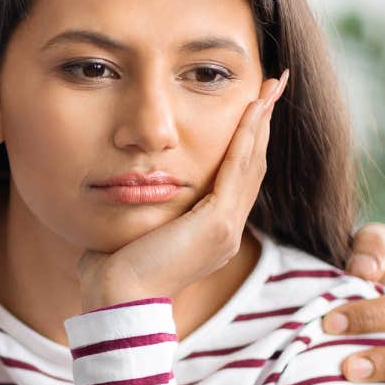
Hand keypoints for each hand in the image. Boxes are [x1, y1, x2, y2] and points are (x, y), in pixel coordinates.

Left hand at [76, 70, 288, 310]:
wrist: (116, 299)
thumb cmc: (112, 270)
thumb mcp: (135, 228)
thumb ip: (142, 207)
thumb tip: (126, 186)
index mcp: (211, 234)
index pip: (235, 178)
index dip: (247, 141)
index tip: (252, 108)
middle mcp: (226, 231)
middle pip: (252, 165)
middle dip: (263, 123)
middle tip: (273, 86)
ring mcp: (226, 229)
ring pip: (251, 163)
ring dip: (261, 121)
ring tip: (271, 86)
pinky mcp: (217, 225)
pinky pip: (237, 169)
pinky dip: (246, 136)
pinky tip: (252, 108)